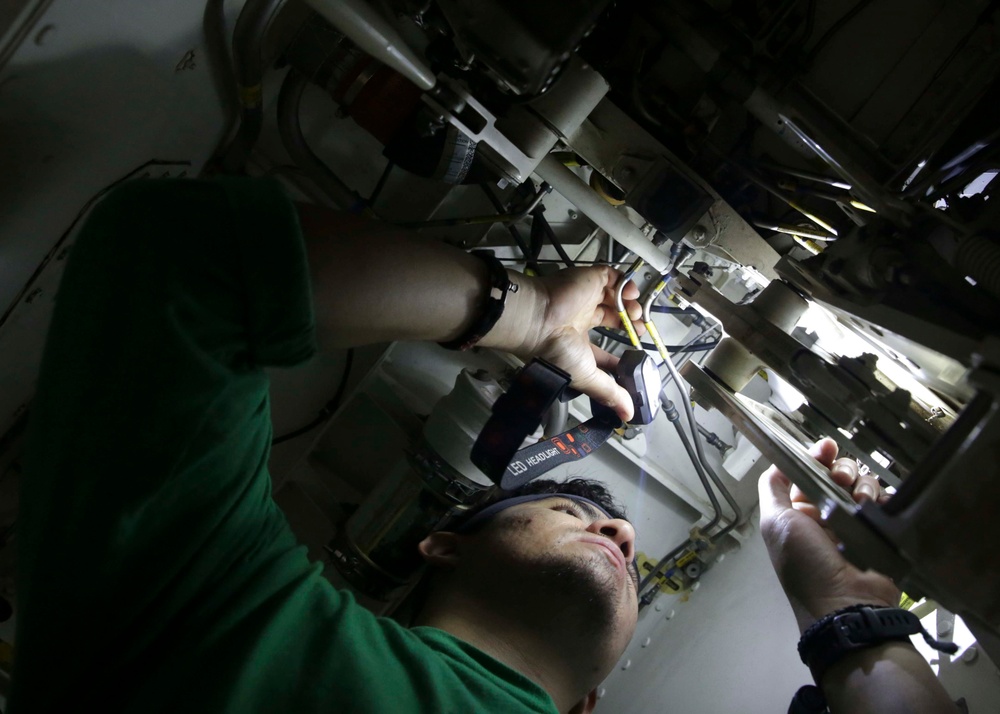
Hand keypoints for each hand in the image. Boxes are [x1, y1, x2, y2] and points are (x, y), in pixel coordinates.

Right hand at [499, 266, 643, 421]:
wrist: (540, 320)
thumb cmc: (555, 350)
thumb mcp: (586, 376)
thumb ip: (609, 393)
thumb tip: (628, 415)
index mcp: (577, 340)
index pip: (604, 348)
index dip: (621, 354)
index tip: (636, 361)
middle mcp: (582, 317)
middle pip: (613, 317)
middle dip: (631, 324)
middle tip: (640, 330)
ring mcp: (587, 297)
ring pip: (616, 296)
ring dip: (631, 306)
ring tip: (635, 314)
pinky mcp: (591, 279)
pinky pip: (614, 276)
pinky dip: (627, 283)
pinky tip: (629, 295)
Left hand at [758, 438, 899, 633]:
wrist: (847, 604)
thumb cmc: (805, 562)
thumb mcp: (776, 522)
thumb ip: (773, 489)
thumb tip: (778, 462)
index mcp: (799, 512)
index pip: (809, 473)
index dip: (817, 457)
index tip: (827, 447)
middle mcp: (826, 515)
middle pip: (837, 474)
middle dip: (840, 469)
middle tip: (842, 479)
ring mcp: (855, 523)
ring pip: (863, 484)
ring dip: (862, 483)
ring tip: (861, 498)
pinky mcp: (881, 532)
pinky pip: (886, 503)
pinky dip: (883, 498)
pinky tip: (878, 505)